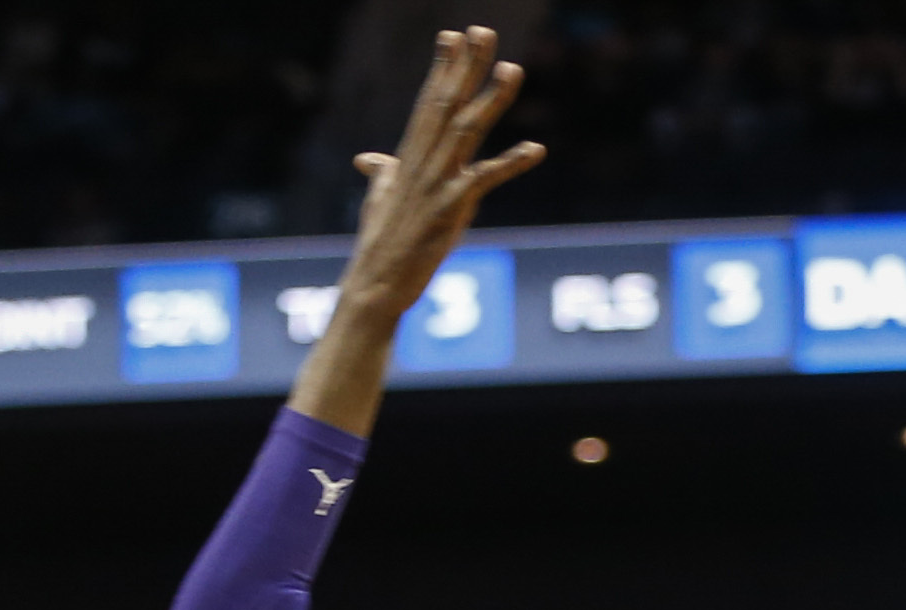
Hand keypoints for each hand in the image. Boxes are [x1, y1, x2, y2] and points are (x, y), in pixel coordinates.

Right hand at [329, 27, 543, 331]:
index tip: (454, 35)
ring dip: (492, 99)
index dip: (443, 68)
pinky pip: (484, 180)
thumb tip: (369, 160)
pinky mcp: (450, 210)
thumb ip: (382, 175)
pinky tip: (536, 148)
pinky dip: (511, 163)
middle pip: (448, 103)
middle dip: (466, 66)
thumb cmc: (380, 245)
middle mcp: (422, 162)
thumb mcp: (380, 201)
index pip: (428, 102)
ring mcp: (436, 183)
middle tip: (482, 30)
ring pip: (467, 131)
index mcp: (409, 156)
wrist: (375, 284)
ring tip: (513, 68)